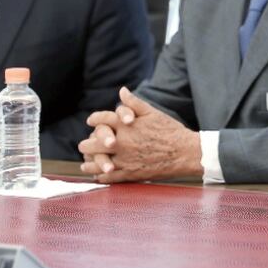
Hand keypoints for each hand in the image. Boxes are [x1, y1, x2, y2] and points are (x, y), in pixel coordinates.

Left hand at [78, 87, 202, 183]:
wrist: (184, 152)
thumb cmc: (169, 130)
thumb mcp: (152, 112)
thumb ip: (134, 103)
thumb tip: (122, 91)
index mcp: (125, 125)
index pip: (102, 120)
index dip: (94, 120)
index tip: (91, 121)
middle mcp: (121, 141)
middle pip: (93, 143)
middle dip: (87, 144)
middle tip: (84, 145)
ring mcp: (124, 159)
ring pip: (98, 162)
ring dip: (89, 162)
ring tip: (86, 163)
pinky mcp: (129, 173)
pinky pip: (109, 176)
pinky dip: (101, 176)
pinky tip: (98, 176)